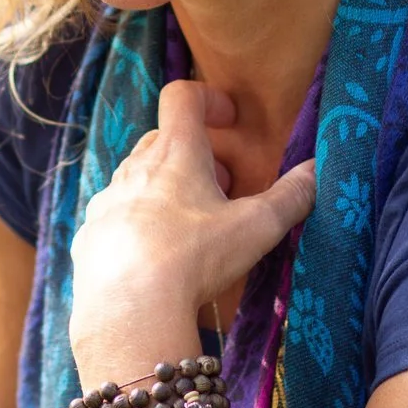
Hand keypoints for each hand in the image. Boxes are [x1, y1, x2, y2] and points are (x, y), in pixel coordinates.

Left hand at [69, 81, 317, 379]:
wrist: (128, 311)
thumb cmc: (195, 258)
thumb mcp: (256, 228)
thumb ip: (292, 196)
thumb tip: (318, 169)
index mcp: (175, 152)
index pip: (182, 96)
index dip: (208, 99)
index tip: (229, 121)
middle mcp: (134, 168)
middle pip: (163, 140)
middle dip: (194, 155)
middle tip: (221, 189)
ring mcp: (106, 202)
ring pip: (138, 180)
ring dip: (165, 191)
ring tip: (190, 229)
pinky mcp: (89, 237)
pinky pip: (116, 219)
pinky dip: (139, 227)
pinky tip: (156, 260)